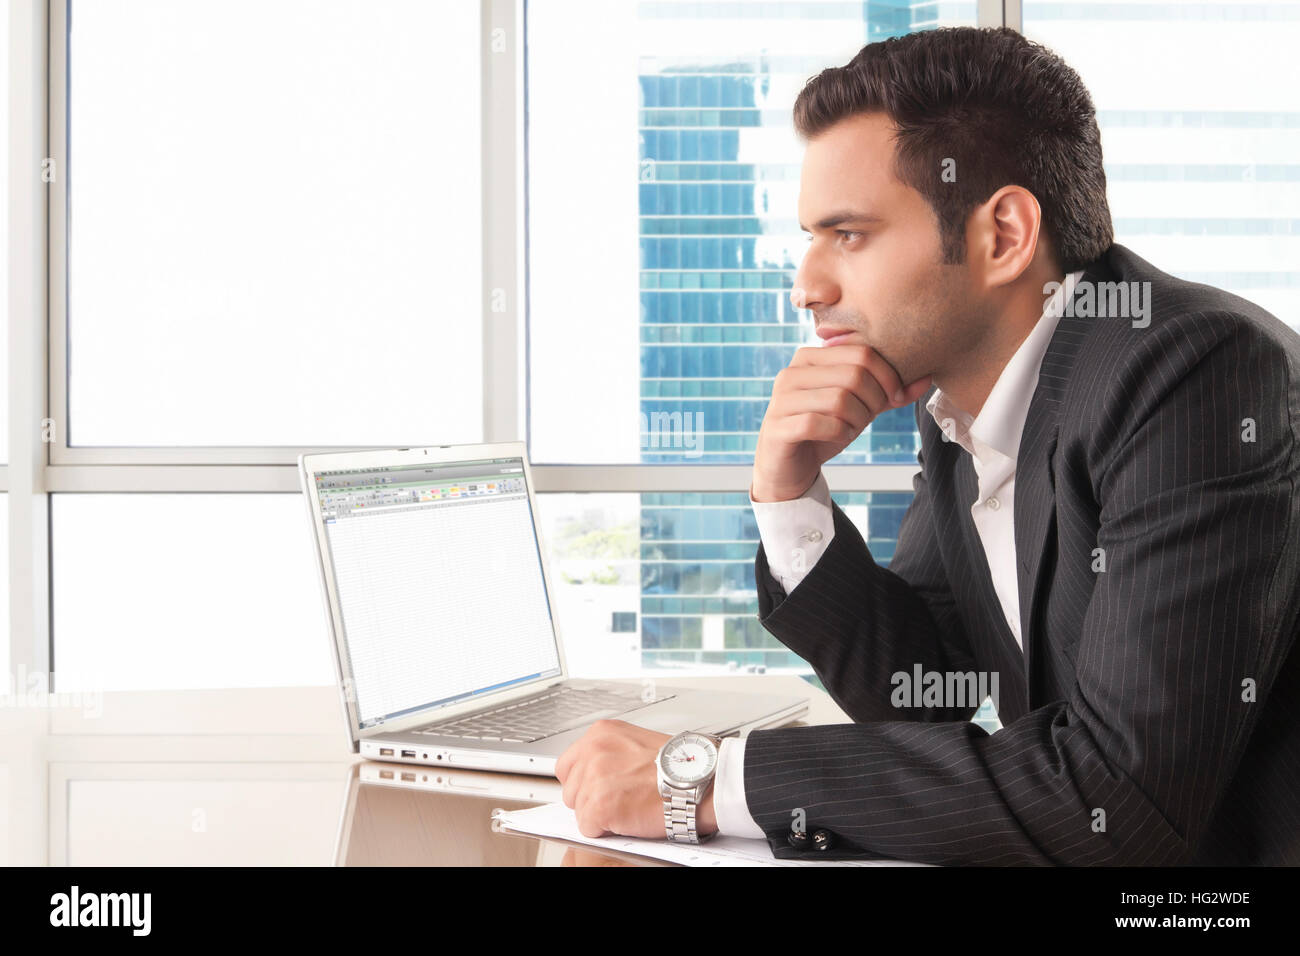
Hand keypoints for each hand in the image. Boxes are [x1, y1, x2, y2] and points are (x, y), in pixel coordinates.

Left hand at [555, 719, 717, 839]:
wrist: (701, 780)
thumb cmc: (680, 765)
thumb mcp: (638, 743)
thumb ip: (612, 754)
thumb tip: (598, 774)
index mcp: (601, 733)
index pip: (569, 764)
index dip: (585, 782)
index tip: (600, 788)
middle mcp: (593, 751)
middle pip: (571, 789)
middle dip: (591, 799)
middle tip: (620, 800)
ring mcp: (593, 778)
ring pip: (579, 810)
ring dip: (601, 815)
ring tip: (630, 807)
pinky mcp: (599, 805)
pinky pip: (589, 828)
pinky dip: (607, 830)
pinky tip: (629, 818)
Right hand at [752, 344, 931, 501]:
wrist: (788, 468)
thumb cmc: (824, 431)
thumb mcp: (859, 407)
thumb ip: (887, 392)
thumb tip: (927, 377)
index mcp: (810, 357)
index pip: (862, 352)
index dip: (888, 376)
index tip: (895, 398)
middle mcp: (792, 373)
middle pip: (854, 375)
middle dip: (874, 401)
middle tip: (869, 417)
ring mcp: (781, 400)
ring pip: (839, 400)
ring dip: (857, 420)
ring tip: (851, 428)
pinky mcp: (777, 427)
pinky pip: (819, 424)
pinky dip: (838, 433)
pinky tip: (838, 438)